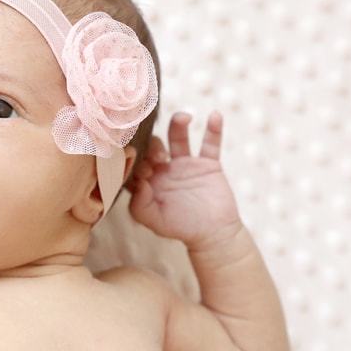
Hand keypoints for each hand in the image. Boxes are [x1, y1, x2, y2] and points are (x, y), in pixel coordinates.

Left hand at [127, 112, 242, 248]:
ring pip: (179, 137)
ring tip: (182, 118)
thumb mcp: (154, 221)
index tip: (144, 168)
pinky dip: (214, 129)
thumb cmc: (180, 228)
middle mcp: (164, 168)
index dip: (136, 160)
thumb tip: (138, 183)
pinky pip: (210, 144)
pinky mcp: (208, 163)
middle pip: (154, 145)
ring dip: (178, 125)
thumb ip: (139, 206)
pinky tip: (214, 115)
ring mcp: (186, 163)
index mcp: (148, 180)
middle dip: (154, 146)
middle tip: (160, 158)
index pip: (135, 162)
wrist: (213, 234)